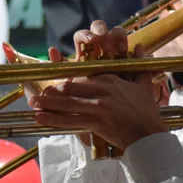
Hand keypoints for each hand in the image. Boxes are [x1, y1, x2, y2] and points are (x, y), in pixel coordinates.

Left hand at [28, 44, 166, 150]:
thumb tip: (142, 48)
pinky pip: (69, 120)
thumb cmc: (147, 112)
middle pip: (69, 88)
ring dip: (46, 104)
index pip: (81, 77)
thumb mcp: (144, 86)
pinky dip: (52, 119)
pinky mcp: (96, 121)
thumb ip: (140, 66)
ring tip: (32, 104)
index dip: (64, 82)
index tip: (54, 85)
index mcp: (109, 79)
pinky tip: (40, 119)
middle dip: (50, 92)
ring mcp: (98, 106)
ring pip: (66, 103)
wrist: (150, 135)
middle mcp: (101, 90)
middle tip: (37, 96)